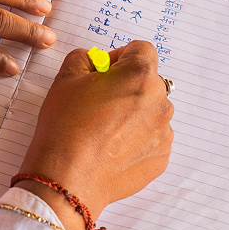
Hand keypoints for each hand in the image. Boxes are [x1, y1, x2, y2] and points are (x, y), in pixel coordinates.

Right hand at [17, 42, 172, 229]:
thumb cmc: (65, 127)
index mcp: (139, 76)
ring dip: (133, 113)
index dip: (121, 57)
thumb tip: (96, 62)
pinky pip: (152, 139)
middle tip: (98, 103)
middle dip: (126, 86)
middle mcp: (159, 102)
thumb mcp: (65, 79)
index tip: (104, 72)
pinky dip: (136, 139)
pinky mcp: (160, 158)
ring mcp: (163, 133)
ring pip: (150, 111)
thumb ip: (84, 58)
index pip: (142, 50)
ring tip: (103, 130)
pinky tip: (111, 148)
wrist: (67, 179)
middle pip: (147, 82)